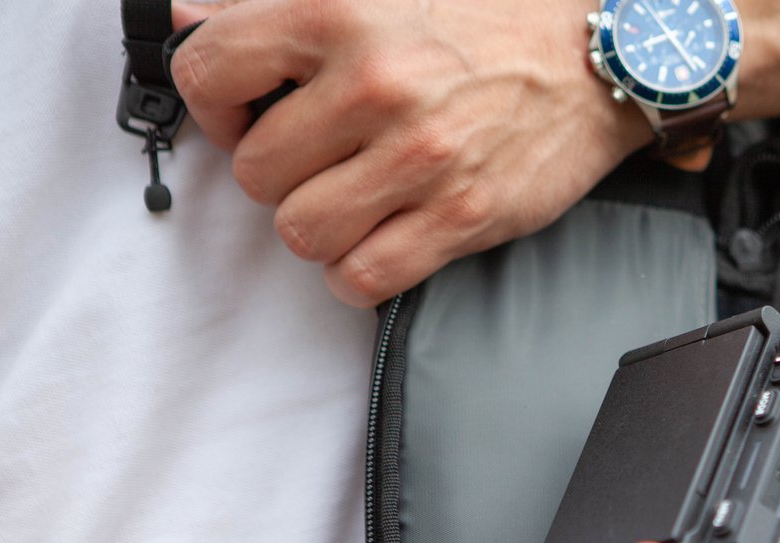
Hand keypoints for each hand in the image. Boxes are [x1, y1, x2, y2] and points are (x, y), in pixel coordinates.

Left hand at [169, 0, 650, 307]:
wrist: (591, 60)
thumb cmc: (486, 22)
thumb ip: (275, 3)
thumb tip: (189, 16)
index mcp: (339, 12)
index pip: (209, 73)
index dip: (215, 106)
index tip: (245, 116)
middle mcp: (375, 83)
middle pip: (257, 172)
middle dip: (280, 175)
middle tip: (319, 162)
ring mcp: (420, 157)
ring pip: (301, 232)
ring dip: (317, 228)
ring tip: (350, 203)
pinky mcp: (462, 216)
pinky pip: (363, 277)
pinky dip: (356, 273)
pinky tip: (376, 243)